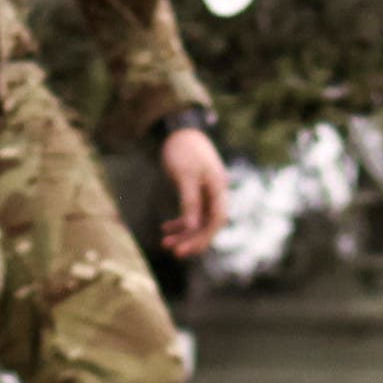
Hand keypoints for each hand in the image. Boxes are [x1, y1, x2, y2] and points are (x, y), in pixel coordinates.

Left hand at [157, 124, 229, 258]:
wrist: (180, 130)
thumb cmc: (183, 150)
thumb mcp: (184, 176)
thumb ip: (189, 202)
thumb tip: (192, 227)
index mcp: (218, 188)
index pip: (216, 220)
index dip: (203, 237)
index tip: (185, 250)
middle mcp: (215, 193)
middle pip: (208, 224)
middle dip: (192, 240)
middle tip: (174, 253)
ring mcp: (207, 193)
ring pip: (198, 221)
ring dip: (183, 233)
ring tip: (164, 244)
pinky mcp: (196, 192)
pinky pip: (191, 213)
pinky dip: (180, 223)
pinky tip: (165, 229)